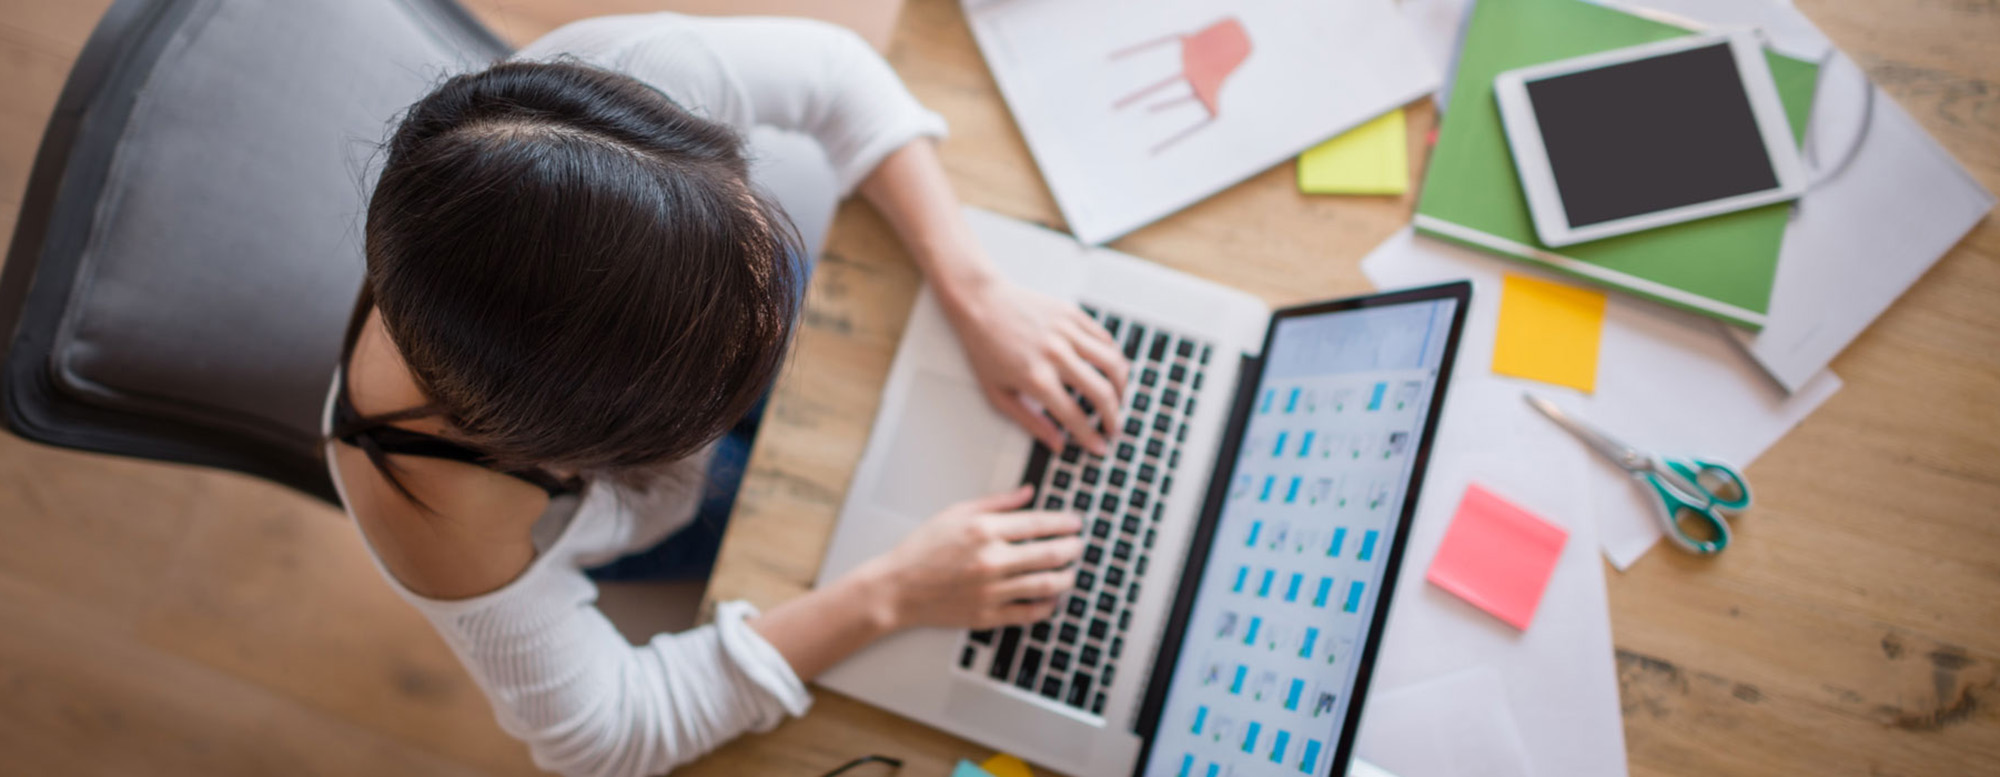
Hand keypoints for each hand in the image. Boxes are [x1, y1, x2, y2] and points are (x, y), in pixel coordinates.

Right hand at [859, 485, 1084, 630]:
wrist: (897, 589)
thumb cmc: (921, 549)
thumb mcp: (955, 513)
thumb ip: (996, 502)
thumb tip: (1028, 492)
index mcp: (983, 531)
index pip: (1039, 524)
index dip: (1065, 523)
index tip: (1076, 523)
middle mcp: (991, 561)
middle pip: (1050, 554)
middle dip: (1073, 549)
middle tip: (1078, 546)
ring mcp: (991, 591)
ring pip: (1047, 585)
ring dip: (1067, 577)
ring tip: (1070, 572)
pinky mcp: (987, 616)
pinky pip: (1029, 612)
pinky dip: (1047, 605)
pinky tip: (1051, 597)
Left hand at [943, 276, 1130, 454]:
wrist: (979, 303)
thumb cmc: (984, 348)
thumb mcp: (998, 394)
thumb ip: (1030, 422)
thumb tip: (1056, 444)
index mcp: (1035, 378)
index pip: (1074, 416)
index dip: (1091, 437)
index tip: (1100, 447)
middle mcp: (1055, 354)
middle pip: (1101, 392)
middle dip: (1114, 417)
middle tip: (1113, 428)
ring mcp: (1066, 332)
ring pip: (1113, 363)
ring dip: (1122, 387)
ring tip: (1118, 399)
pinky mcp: (1072, 314)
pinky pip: (1105, 339)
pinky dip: (1114, 357)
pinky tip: (1110, 370)